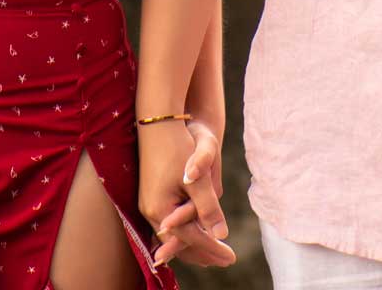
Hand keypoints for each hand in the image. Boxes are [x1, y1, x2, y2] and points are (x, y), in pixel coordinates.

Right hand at [139, 119, 233, 269]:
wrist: (160, 120)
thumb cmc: (180, 146)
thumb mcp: (199, 179)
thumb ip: (208, 207)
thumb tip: (221, 234)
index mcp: (161, 209)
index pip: (191, 238)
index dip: (212, 249)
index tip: (231, 258)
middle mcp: (151, 210)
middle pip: (180, 242)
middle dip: (203, 252)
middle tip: (225, 261)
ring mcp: (149, 204)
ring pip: (174, 234)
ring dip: (194, 244)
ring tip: (214, 253)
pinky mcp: (151, 196)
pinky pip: (170, 222)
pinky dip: (185, 231)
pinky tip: (197, 231)